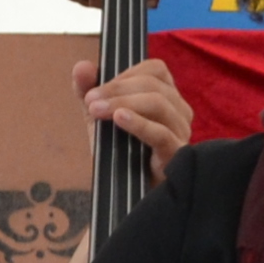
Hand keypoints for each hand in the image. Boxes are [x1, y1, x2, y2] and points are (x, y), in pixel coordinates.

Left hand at [78, 57, 193, 180]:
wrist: (125, 196)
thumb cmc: (118, 154)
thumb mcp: (98, 119)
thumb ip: (87, 92)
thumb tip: (81, 66)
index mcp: (166, 96)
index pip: (155, 69)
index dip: (126, 74)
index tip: (97, 88)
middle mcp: (179, 111)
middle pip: (154, 85)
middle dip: (118, 90)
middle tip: (90, 102)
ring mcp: (181, 133)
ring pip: (159, 103)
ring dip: (124, 103)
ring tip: (98, 111)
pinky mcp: (178, 155)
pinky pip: (161, 133)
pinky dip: (139, 123)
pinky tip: (119, 119)